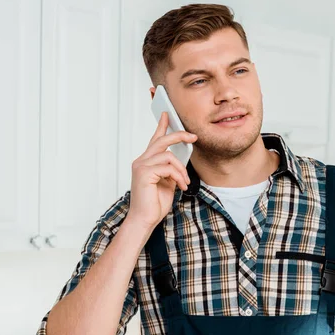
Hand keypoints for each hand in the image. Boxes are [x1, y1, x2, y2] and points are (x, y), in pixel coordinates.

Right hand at [127, 111, 197, 229]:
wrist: (145, 219)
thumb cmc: (154, 203)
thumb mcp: (168, 182)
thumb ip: (171, 169)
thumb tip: (180, 161)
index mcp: (146, 162)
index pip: (155, 140)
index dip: (162, 127)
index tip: (168, 115)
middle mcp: (141, 161)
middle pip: (162, 141)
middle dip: (179, 135)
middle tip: (193, 137)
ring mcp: (141, 166)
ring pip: (168, 156)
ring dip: (181, 169)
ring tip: (184, 182)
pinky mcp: (144, 173)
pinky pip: (168, 167)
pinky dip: (178, 176)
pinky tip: (181, 186)